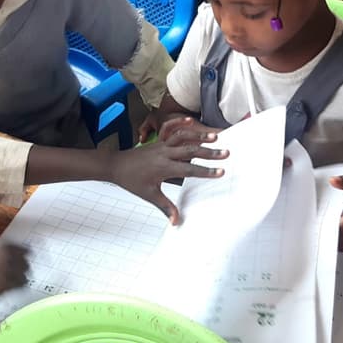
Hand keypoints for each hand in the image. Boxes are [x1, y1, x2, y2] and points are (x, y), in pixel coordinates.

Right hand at [0, 241, 29, 326]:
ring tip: (17, 278)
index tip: (25, 255)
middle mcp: (5, 258)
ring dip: (22, 275)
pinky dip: (20, 285)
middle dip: (22, 264)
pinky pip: (21, 285)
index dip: (22, 252)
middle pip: (25, 260)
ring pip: (24, 273)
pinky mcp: (6, 287)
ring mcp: (6, 272)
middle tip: (21, 268)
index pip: (20, 247)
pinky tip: (14, 287)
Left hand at [109, 117, 226, 223]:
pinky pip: (171, 129)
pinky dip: (180, 123)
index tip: (221, 172)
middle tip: (226, 153)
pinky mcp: (159, 141)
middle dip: (209, 153)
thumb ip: (165, 207)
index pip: (189, 170)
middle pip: (190, 151)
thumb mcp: (149, 195)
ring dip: (199, 136)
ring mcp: (162, 145)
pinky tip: (191, 121)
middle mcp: (165, 154)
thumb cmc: (132, 180)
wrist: (116, 165)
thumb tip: (176, 221)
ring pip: (183, 137)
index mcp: (164, 168)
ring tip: (216, 136)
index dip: (206, 171)